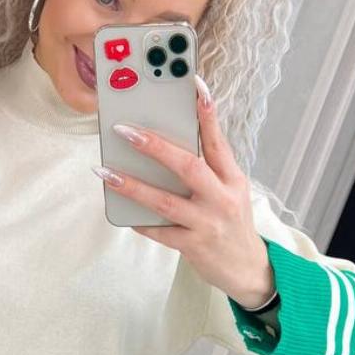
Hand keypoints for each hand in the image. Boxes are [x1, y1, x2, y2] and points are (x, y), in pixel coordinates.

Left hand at [97, 78, 275, 307]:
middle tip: (125, 131)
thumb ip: (208, 169)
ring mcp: (208, 223)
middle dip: (155, 146)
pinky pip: (160, 232)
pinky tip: (124, 213)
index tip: (193, 85)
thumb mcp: (231, 191)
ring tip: (107, 172)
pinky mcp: (194, 246)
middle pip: (188, 166)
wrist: (248, 269)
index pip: (219, 140)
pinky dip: (141, 221)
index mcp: (233, 179)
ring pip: (166, 201)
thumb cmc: (232, 222)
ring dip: (133, 186)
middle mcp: (222, 198)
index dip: (207, 113)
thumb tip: (168, 145)